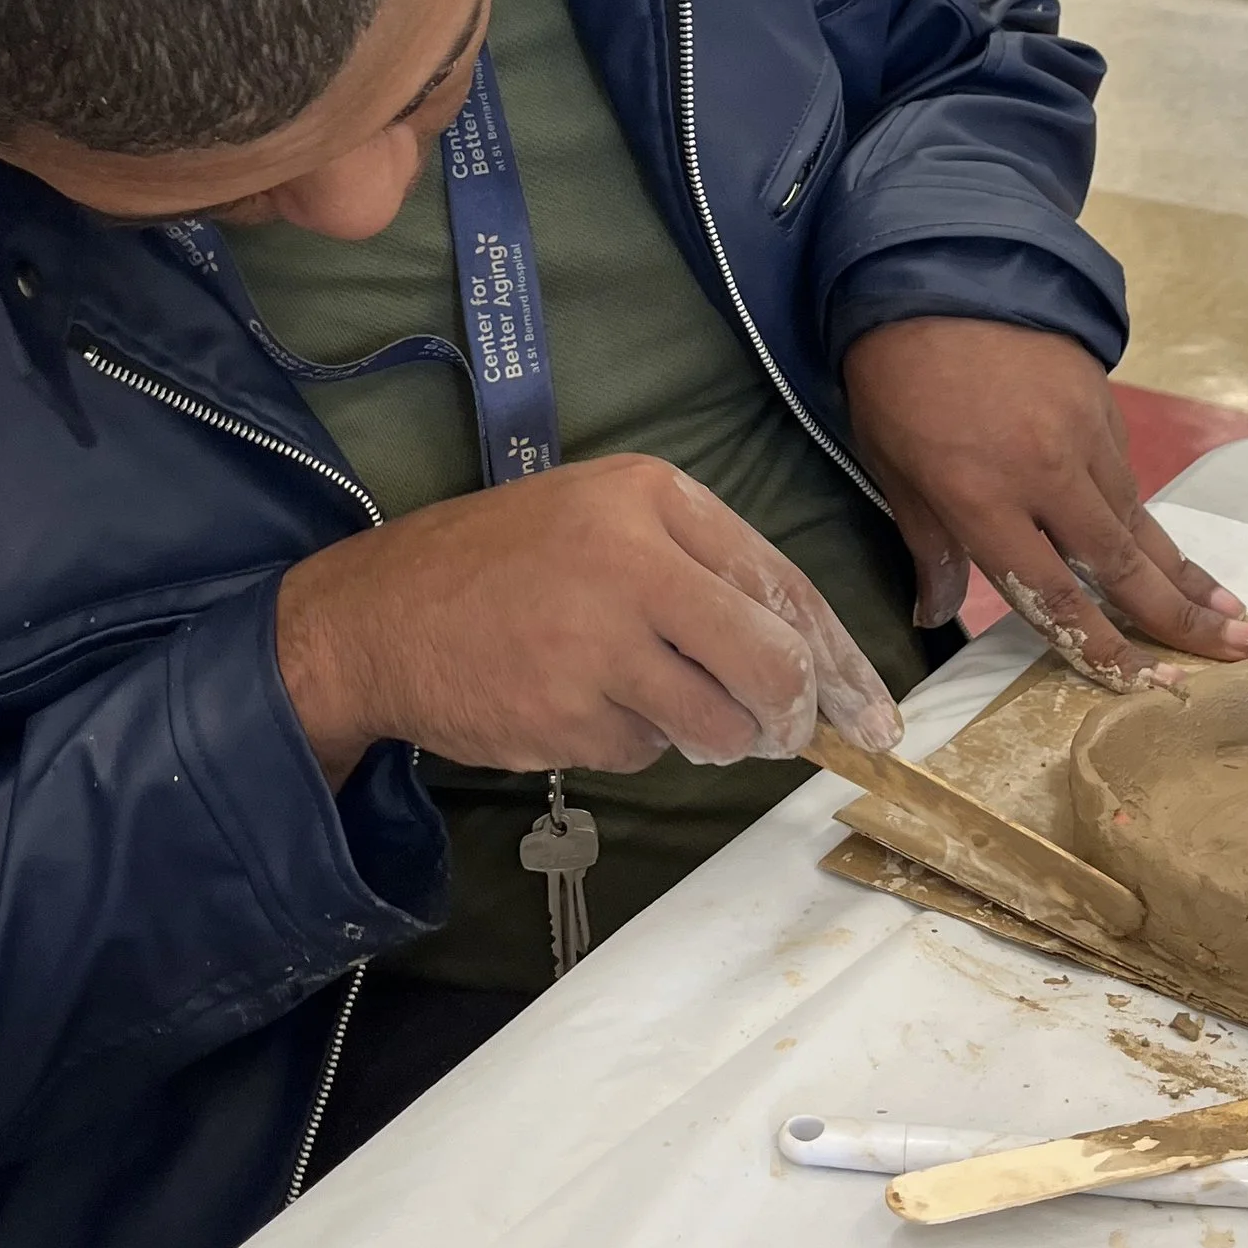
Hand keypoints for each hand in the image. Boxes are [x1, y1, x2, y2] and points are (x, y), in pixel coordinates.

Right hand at [275, 455, 901, 786]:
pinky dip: (632, 742)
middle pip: (770, 662)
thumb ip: (701, 573)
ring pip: (720, 721)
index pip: (782, 583)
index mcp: (651, 497)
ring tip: (639, 694)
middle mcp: (632, 559)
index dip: (838, 657)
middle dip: (790, 714)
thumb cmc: (501, 567)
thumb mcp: (601, 523)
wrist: (376, 616)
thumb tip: (808, 665)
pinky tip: (577, 703)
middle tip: (789, 736)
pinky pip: (647, 750)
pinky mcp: (569, 711)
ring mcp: (598, 641)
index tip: (871, 708)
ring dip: (706, 731)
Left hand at [842, 317, 1247, 689]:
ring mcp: (1083, 435)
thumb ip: (926, 544)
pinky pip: (1128, 476)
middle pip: (1123, 563)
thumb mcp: (890, 464)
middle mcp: (1046, 473)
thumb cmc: (896, 374)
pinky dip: (1149, 518)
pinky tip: (1170, 550)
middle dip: (1182, 617)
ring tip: (1233, 617)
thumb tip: (932, 614)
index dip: (1099, 645)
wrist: (937, 268)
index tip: (1142, 684)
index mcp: (983, 496)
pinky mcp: (1103, 405)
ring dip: (1185, 572)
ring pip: (1139, 520)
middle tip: (1238, 654)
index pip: (1052, 592)